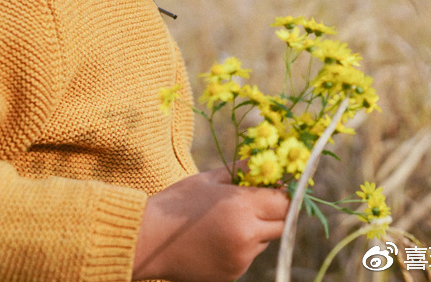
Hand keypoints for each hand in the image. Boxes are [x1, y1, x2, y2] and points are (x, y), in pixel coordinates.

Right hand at [132, 164, 288, 280]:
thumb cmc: (176, 205)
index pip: (284, 201)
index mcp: (242, 207)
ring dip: (258, 230)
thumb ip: (243, 170)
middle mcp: (246, 235)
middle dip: (274, 212)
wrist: (147, 242)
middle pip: (282, 223)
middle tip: (257, 204)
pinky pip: (249, 256)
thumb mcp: (210, 179)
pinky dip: (242, 247)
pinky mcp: (232, 274)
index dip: (282, 193)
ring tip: (228, 222)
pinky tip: (218, 239)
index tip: (275, 188)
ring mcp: (240, 258)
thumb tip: (268, 159)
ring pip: (265, 240)